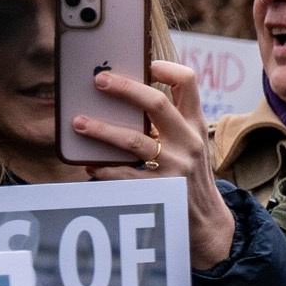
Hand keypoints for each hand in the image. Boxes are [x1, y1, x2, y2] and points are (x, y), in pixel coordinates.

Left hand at [79, 59, 235, 269]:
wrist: (208, 221)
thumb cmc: (189, 175)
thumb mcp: (190, 144)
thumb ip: (167, 123)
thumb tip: (123, 98)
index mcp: (194, 123)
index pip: (189, 84)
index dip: (166, 68)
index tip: (145, 63)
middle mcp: (188, 140)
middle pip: (157, 103)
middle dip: (124, 89)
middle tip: (98, 80)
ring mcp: (176, 165)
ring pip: (134, 140)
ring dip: (102, 130)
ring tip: (78, 123)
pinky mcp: (161, 189)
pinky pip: (125, 174)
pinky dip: (103, 168)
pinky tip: (89, 163)